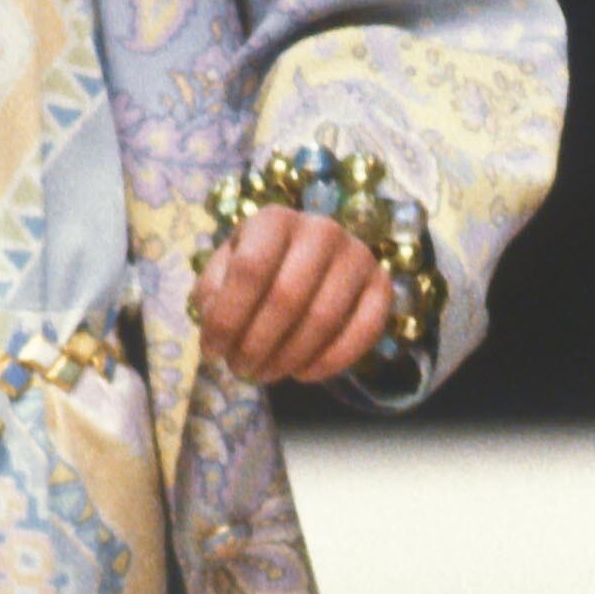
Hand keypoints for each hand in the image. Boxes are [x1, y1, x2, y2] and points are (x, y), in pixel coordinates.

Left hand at [192, 204, 398, 388]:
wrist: (309, 262)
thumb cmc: (258, 269)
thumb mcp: (223, 271)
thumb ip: (212, 294)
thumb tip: (217, 327)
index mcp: (275, 219)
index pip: (249, 269)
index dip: (227, 317)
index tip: (212, 351)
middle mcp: (321, 230)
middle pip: (287, 297)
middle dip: (257, 345)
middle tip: (240, 370)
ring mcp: (357, 255)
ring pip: (323, 318)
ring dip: (289, 358)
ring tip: (266, 374)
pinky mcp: (382, 284)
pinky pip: (364, 330)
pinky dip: (331, 362)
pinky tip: (303, 374)